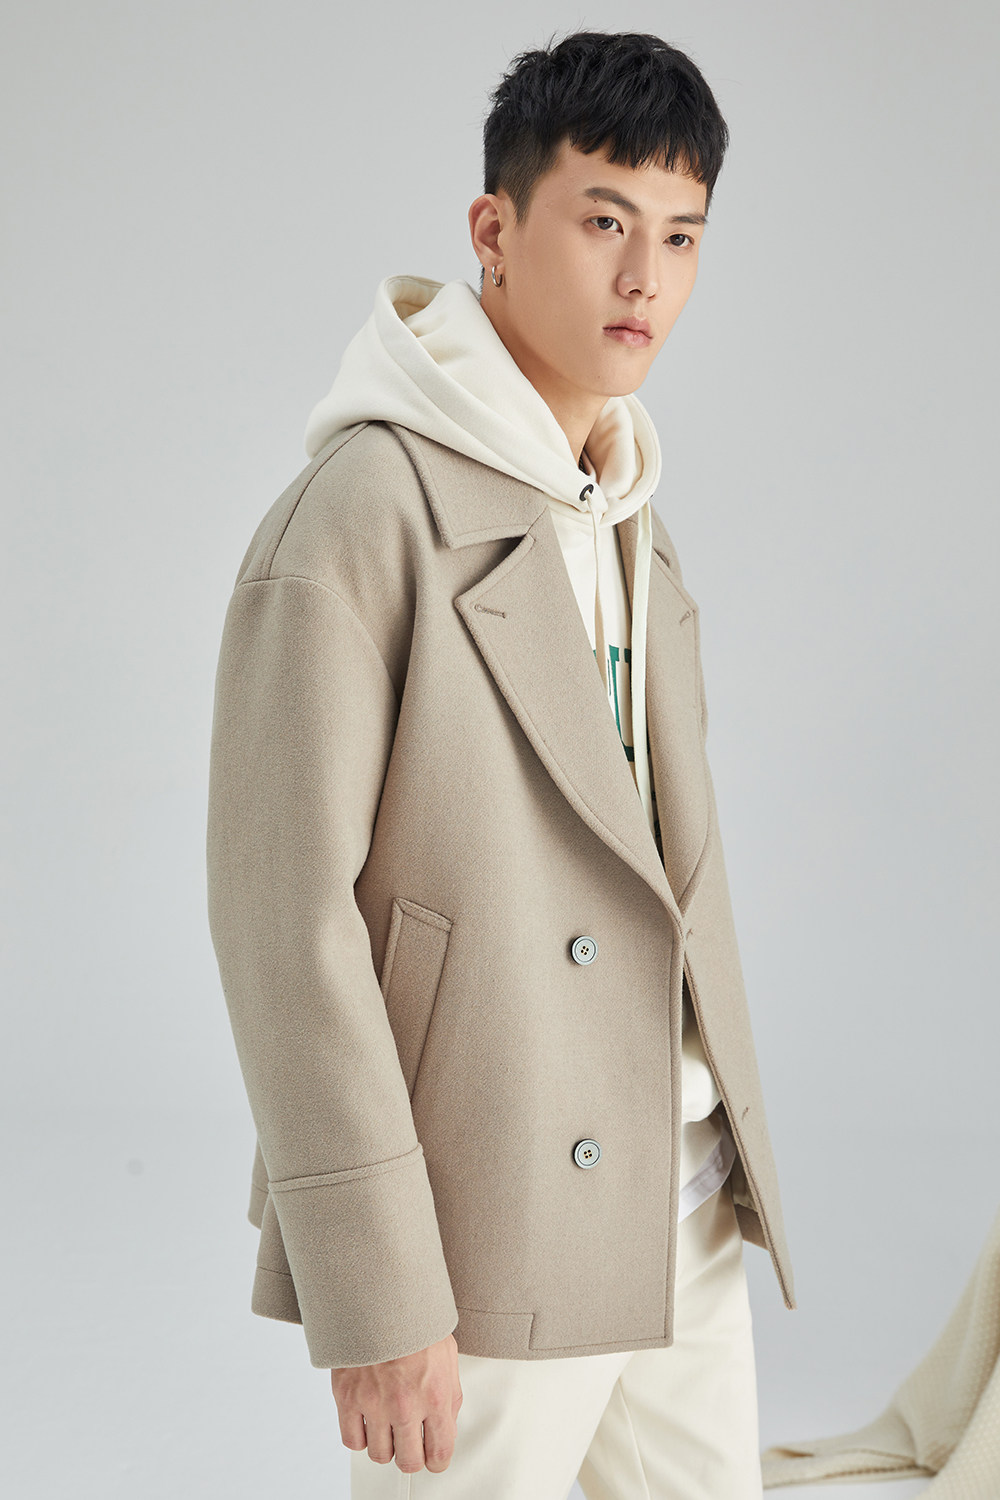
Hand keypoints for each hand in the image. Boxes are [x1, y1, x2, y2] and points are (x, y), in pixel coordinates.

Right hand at [331, 1332, 462, 1472]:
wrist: (380, 1296)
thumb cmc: (414, 1321)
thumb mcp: (447, 1357)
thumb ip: (448, 1396)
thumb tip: (445, 1424)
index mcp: (434, 1395)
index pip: (439, 1454)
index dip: (437, 1459)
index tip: (433, 1455)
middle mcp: (405, 1405)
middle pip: (408, 1462)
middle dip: (411, 1455)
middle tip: (410, 1442)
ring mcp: (374, 1403)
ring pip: (379, 1455)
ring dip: (385, 1444)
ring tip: (388, 1425)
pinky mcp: (347, 1397)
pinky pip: (352, 1440)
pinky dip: (360, 1435)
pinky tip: (368, 1419)